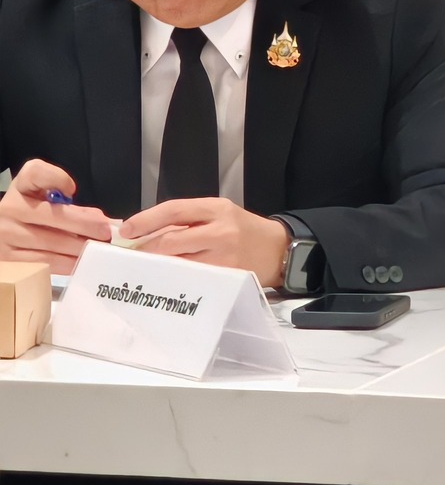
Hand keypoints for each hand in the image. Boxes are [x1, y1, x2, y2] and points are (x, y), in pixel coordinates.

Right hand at [0, 159, 112, 266]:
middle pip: (55, 216)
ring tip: (98, 249)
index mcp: (21, 187)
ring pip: (52, 243)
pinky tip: (79, 260)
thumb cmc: (30, 209)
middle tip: (106, 234)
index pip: (37, 173)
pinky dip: (67, 263)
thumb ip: (68, 197)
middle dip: (86, 226)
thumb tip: (101, 218)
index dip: (58, 180)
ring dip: (80, 248)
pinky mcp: (7, 258)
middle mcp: (9, 208)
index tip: (71, 190)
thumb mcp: (44, 192)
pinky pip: (44, 262)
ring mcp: (5, 234)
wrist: (4, 229)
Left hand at [120, 199, 289, 287]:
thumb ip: (189, 219)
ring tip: (147, 265)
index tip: (127, 230)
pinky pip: (192, 275)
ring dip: (158, 264)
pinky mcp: (226, 275)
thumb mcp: (220, 213)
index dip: (146, 220)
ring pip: (179, 261)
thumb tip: (147, 230)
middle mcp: (221, 231)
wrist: (279, 249)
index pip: (174, 210)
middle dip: (147, 247)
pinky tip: (168, 276)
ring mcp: (224, 255)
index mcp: (217, 209)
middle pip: (172, 239)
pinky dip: (176, 275)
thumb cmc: (243, 229)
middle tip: (132, 253)